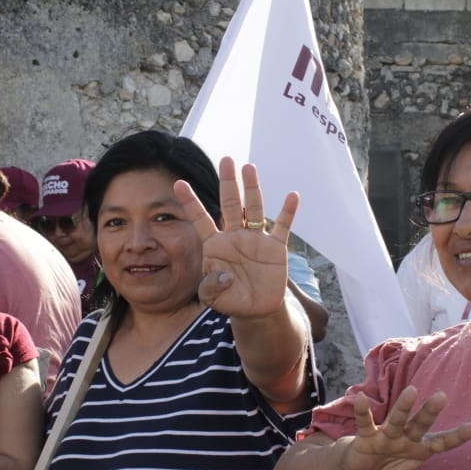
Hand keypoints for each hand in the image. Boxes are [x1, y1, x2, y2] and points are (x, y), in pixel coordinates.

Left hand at [174, 157, 297, 319]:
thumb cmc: (230, 300)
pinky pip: (282, 227)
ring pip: (254, 208)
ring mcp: (256, 239)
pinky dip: (287, 212)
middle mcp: (234, 236)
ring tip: (249, 168)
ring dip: (252, 189)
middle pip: (230, 204)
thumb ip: (211, 288)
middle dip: (228, 182)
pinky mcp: (275, 248)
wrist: (255, 309)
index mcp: (215, 245)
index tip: (178, 183)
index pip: (201, 219)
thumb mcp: (212, 298)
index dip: (190, 202)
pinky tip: (292, 196)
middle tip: (225, 160)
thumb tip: (225, 276)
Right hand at [341, 388, 470, 469]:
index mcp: (420, 448)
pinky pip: (365, 423)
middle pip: (420, 424)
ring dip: (403, 407)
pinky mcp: (367, 436)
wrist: (363, 467)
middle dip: (430, 412)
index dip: (458, 436)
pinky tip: (362, 398)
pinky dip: (363, 412)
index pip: (443, 442)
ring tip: (412, 391)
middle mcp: (406, 437)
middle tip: (442, 397)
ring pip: (397, 419)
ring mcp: (387, 435)